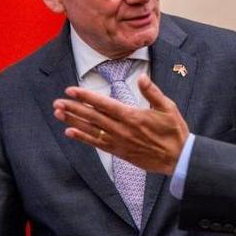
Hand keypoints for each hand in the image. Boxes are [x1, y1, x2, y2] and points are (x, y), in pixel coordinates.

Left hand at [53, 75, 188, 174]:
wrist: (178, 158)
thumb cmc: (174, 131)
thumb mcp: (168, 108)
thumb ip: (153, 92)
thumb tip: (141, 77)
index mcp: (133, 116)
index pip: (104, 104)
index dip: (85, 96)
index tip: (71, 90)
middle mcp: (122, 129)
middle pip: (92, 117)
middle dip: (73, 108)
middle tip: (57, 102)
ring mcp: (119, 142)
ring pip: (91, 130)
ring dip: (73, 121)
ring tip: (58, 114)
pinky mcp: (119, 152)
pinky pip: (97, 144)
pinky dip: (83, 138)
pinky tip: (70, 132)